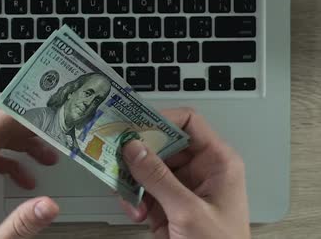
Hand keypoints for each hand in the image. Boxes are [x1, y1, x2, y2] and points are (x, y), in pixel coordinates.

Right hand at [120, 108, 249, 238]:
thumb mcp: (188, 211)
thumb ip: (159, 178)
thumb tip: (133, 148)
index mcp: (217, 162)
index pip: (188, 122)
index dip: (160, 119)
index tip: (132, 125)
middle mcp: (199, 170)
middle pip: (160, 145)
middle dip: (137, 156)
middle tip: (114, 157)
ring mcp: (182, 188)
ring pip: (146, 167)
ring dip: (132, 182)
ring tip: (129, 197)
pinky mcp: (168, 204)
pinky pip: (143, 189)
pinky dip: (133, 199)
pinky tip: (135, 212)